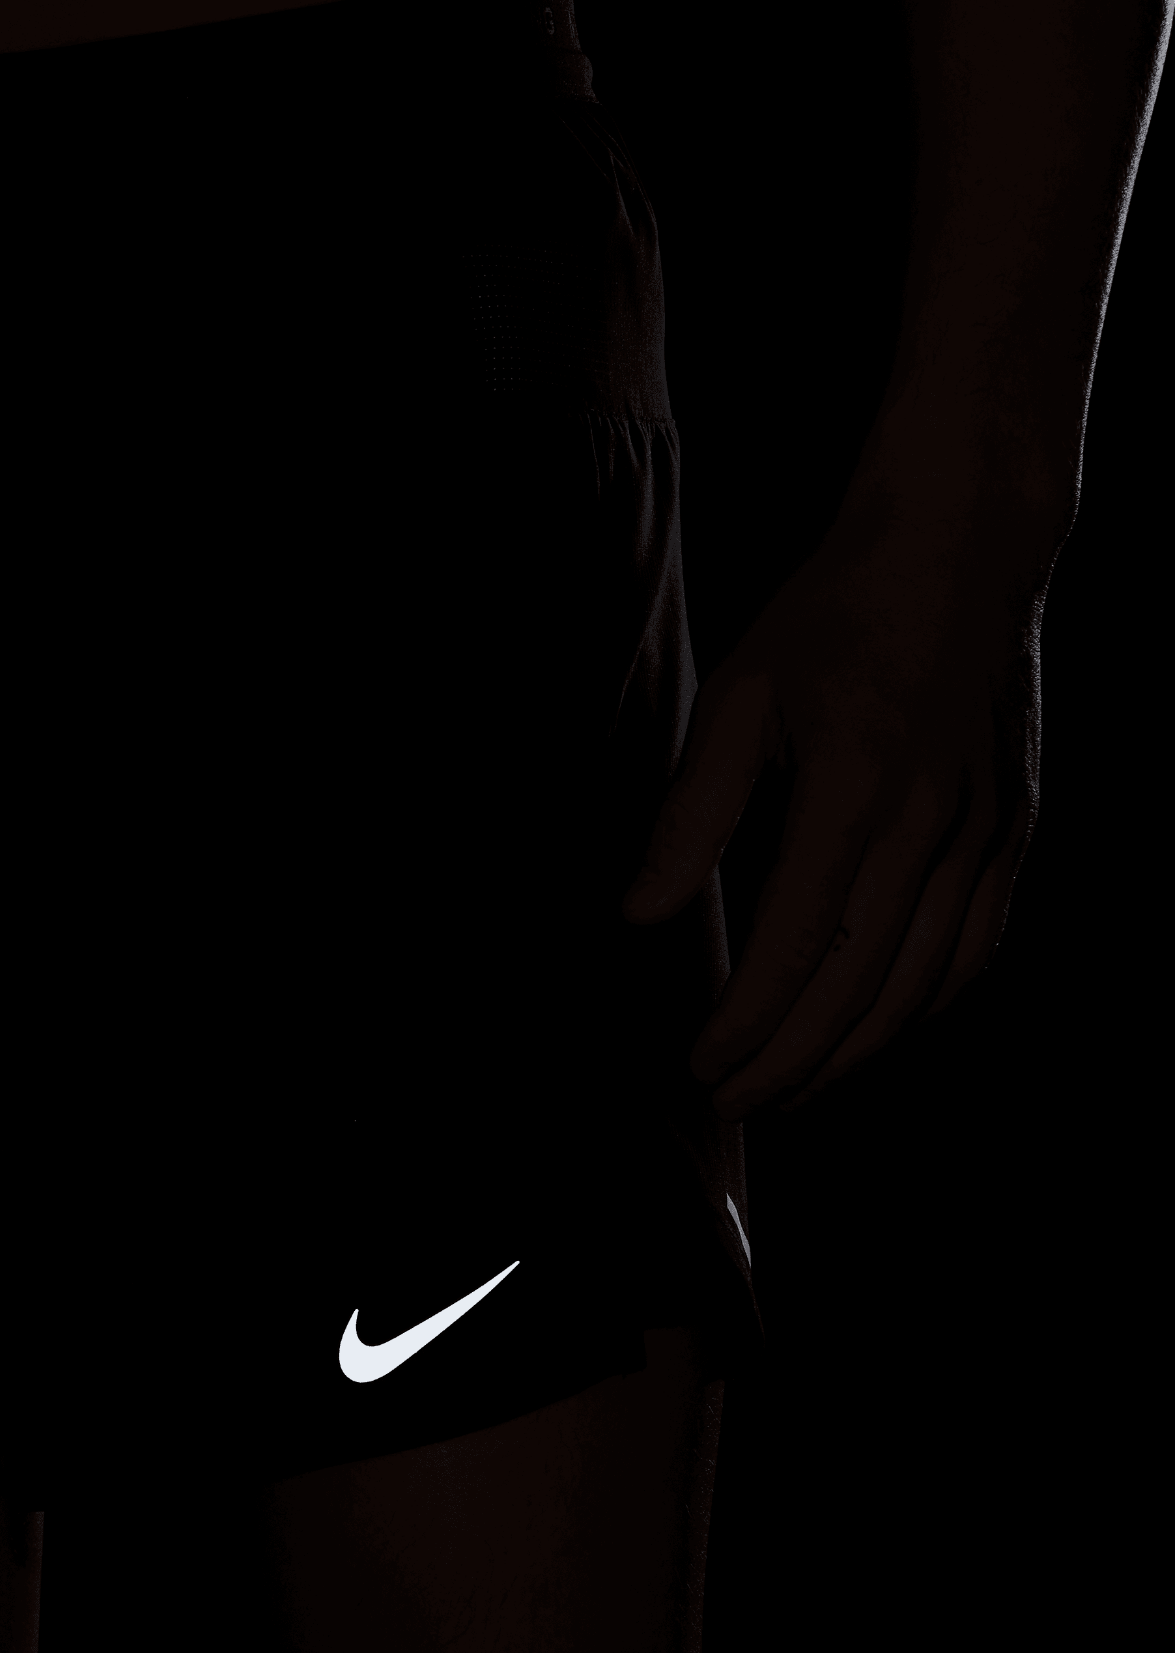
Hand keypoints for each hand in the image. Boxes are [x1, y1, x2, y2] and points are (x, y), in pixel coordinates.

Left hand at [622, 497, 1048, 1119]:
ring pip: (923, 984)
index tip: (698, 1066)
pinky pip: (978, 947)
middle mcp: (930, 825)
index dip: (744, 1024)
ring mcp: (986, 831)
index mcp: (852, 792)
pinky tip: (882, 1030)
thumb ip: (690, 814)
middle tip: (734, 1103)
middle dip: (790, 1063)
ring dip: (856, 1053)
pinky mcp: (1015, 827)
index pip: (793, 946)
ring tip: (795, 1089)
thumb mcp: (736, 697)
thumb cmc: (832, 615)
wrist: (961, 548)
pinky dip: (927, 1006)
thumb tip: (636, 914)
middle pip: (858, 986)